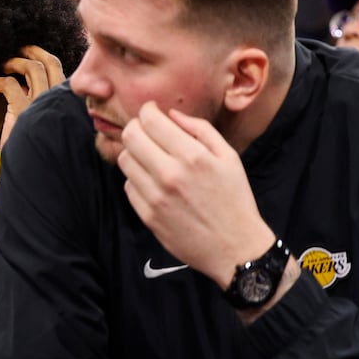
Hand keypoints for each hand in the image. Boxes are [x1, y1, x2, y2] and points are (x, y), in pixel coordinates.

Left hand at [0, 45, 65, 146]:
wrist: (32, 172)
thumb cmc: (34, 146)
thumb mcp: (39, 118)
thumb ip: (37, 99)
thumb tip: (24, 82)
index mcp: (63, 102)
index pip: (60, 70)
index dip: (44, 58)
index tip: (30, 55)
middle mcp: (57, 101)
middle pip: (50, 63)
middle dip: (33, 51)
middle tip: (19, 49)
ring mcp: (42, 105)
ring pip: (32, 68)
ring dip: (15, 62)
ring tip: (4, 67)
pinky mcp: (23, 112)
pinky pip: (9, 84)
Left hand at [117, 104, 273, 287]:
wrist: (234, 248)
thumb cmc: (234, 199)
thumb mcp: (229, 158)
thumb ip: (200, 130)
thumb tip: (172, 115)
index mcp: (192, 156)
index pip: (150, 121)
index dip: (147, 110)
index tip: (151, 111)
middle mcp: (169, 175)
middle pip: (130, 137)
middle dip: (136, 127)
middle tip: (146, 130)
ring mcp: (155, 197)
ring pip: (125, 160)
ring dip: (135, 152)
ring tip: (151, 156)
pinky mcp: (147, 215)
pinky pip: (128, 185)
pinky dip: (137, 178)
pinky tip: (154, 180)